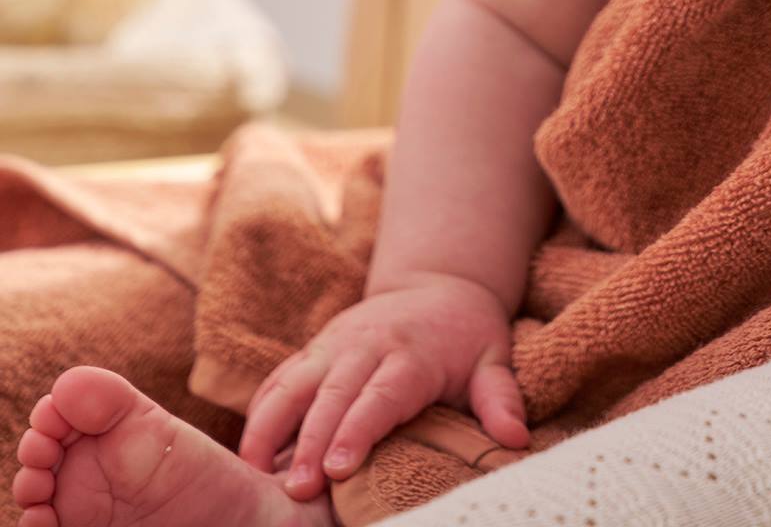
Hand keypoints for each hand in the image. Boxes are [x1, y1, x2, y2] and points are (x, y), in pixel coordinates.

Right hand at [237, 273, 529, 500]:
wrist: (440, 284)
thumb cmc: (467, 335)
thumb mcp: (494, 359)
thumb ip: (500, 397)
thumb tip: (516, 437)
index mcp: (411, 354)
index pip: (381, 395)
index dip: (358, 430)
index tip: (339, 469)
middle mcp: (367, 344)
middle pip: (332, 393)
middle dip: (310, 441)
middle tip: (295, 489)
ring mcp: (335, 343)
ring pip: (294, 381)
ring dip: (271, 424)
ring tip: (255, 471)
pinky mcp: (315, 348)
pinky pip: (281, 377)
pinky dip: (262, 410)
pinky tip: (250, 450)